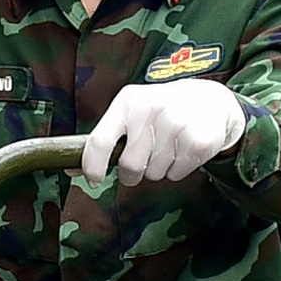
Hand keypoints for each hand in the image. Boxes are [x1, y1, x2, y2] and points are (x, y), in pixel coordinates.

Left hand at [79, 77, 246, 186]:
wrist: (210, 100)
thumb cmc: (160, 112)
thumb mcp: (132, 113)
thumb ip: (106, 139)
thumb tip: (69, 169)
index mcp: (128, 102)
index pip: (100, 140)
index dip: (93, 166)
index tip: (95, 180)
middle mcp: (150, 108)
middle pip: (130, 166)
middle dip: (135, 172)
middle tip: (147, 158)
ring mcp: (176, 122)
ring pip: (155, 173)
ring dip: (160, 169)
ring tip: (171, 146)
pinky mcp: (198, 139)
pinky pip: (177, 173)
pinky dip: (180, 169)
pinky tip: (185, 149)